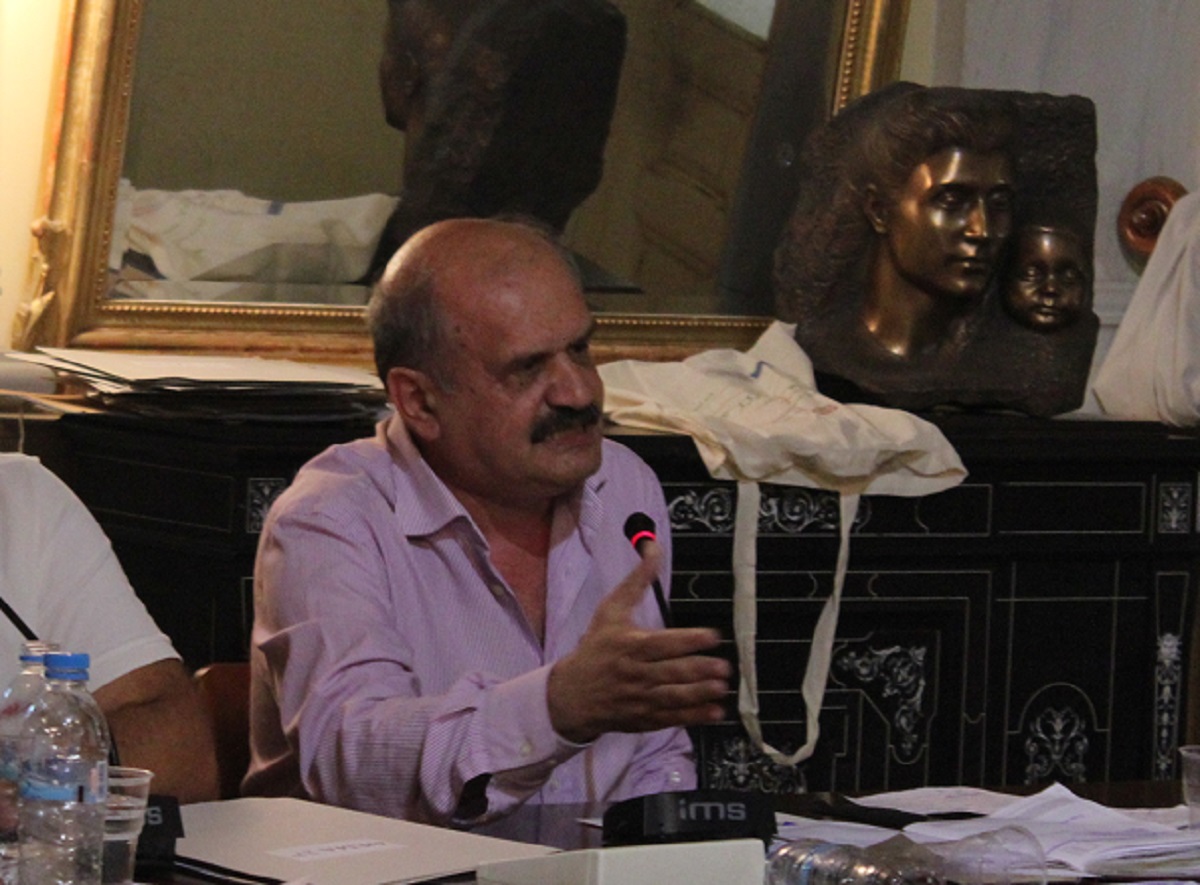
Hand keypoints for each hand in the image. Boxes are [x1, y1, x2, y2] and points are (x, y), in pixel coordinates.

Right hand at [547, 542, 730, 743]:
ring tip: (722, 687)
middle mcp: (636, 673)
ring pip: (674, 696)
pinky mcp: (644, 718)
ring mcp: (640, 698)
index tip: (713, 636)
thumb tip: (653, 547)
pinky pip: (672, 718)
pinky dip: (694, 716)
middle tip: (725, 666)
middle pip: (671, 671)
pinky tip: (715, 711)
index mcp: (630, 645)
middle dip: (700, 669)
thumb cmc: (596, 648)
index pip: (662, 643)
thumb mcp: (611, 611)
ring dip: (700, 693)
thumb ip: (636, 581)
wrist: (571, 694)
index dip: (689, 640)